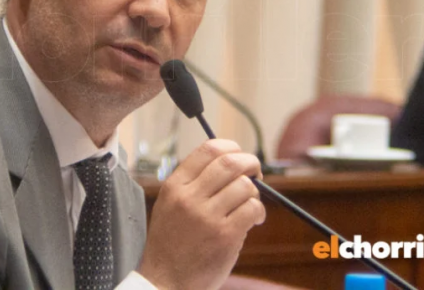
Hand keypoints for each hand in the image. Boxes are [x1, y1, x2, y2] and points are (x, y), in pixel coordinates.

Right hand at [138, 139, 265, 289]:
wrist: (165, 281)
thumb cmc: (171, 244)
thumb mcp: (170, 205)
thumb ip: (193, 183)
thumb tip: (232, 163)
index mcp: (175, 186)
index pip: (208, 149)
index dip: (231, 147)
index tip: (240, 155)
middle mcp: (189, 197)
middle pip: (230, 163)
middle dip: (251, 163)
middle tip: (257, 172)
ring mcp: (207, 217)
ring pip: (245, 186)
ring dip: (255, 193)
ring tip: (250, 205)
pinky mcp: (225, 236)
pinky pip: (253, 209)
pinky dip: (259, 212)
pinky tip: (252, 220)